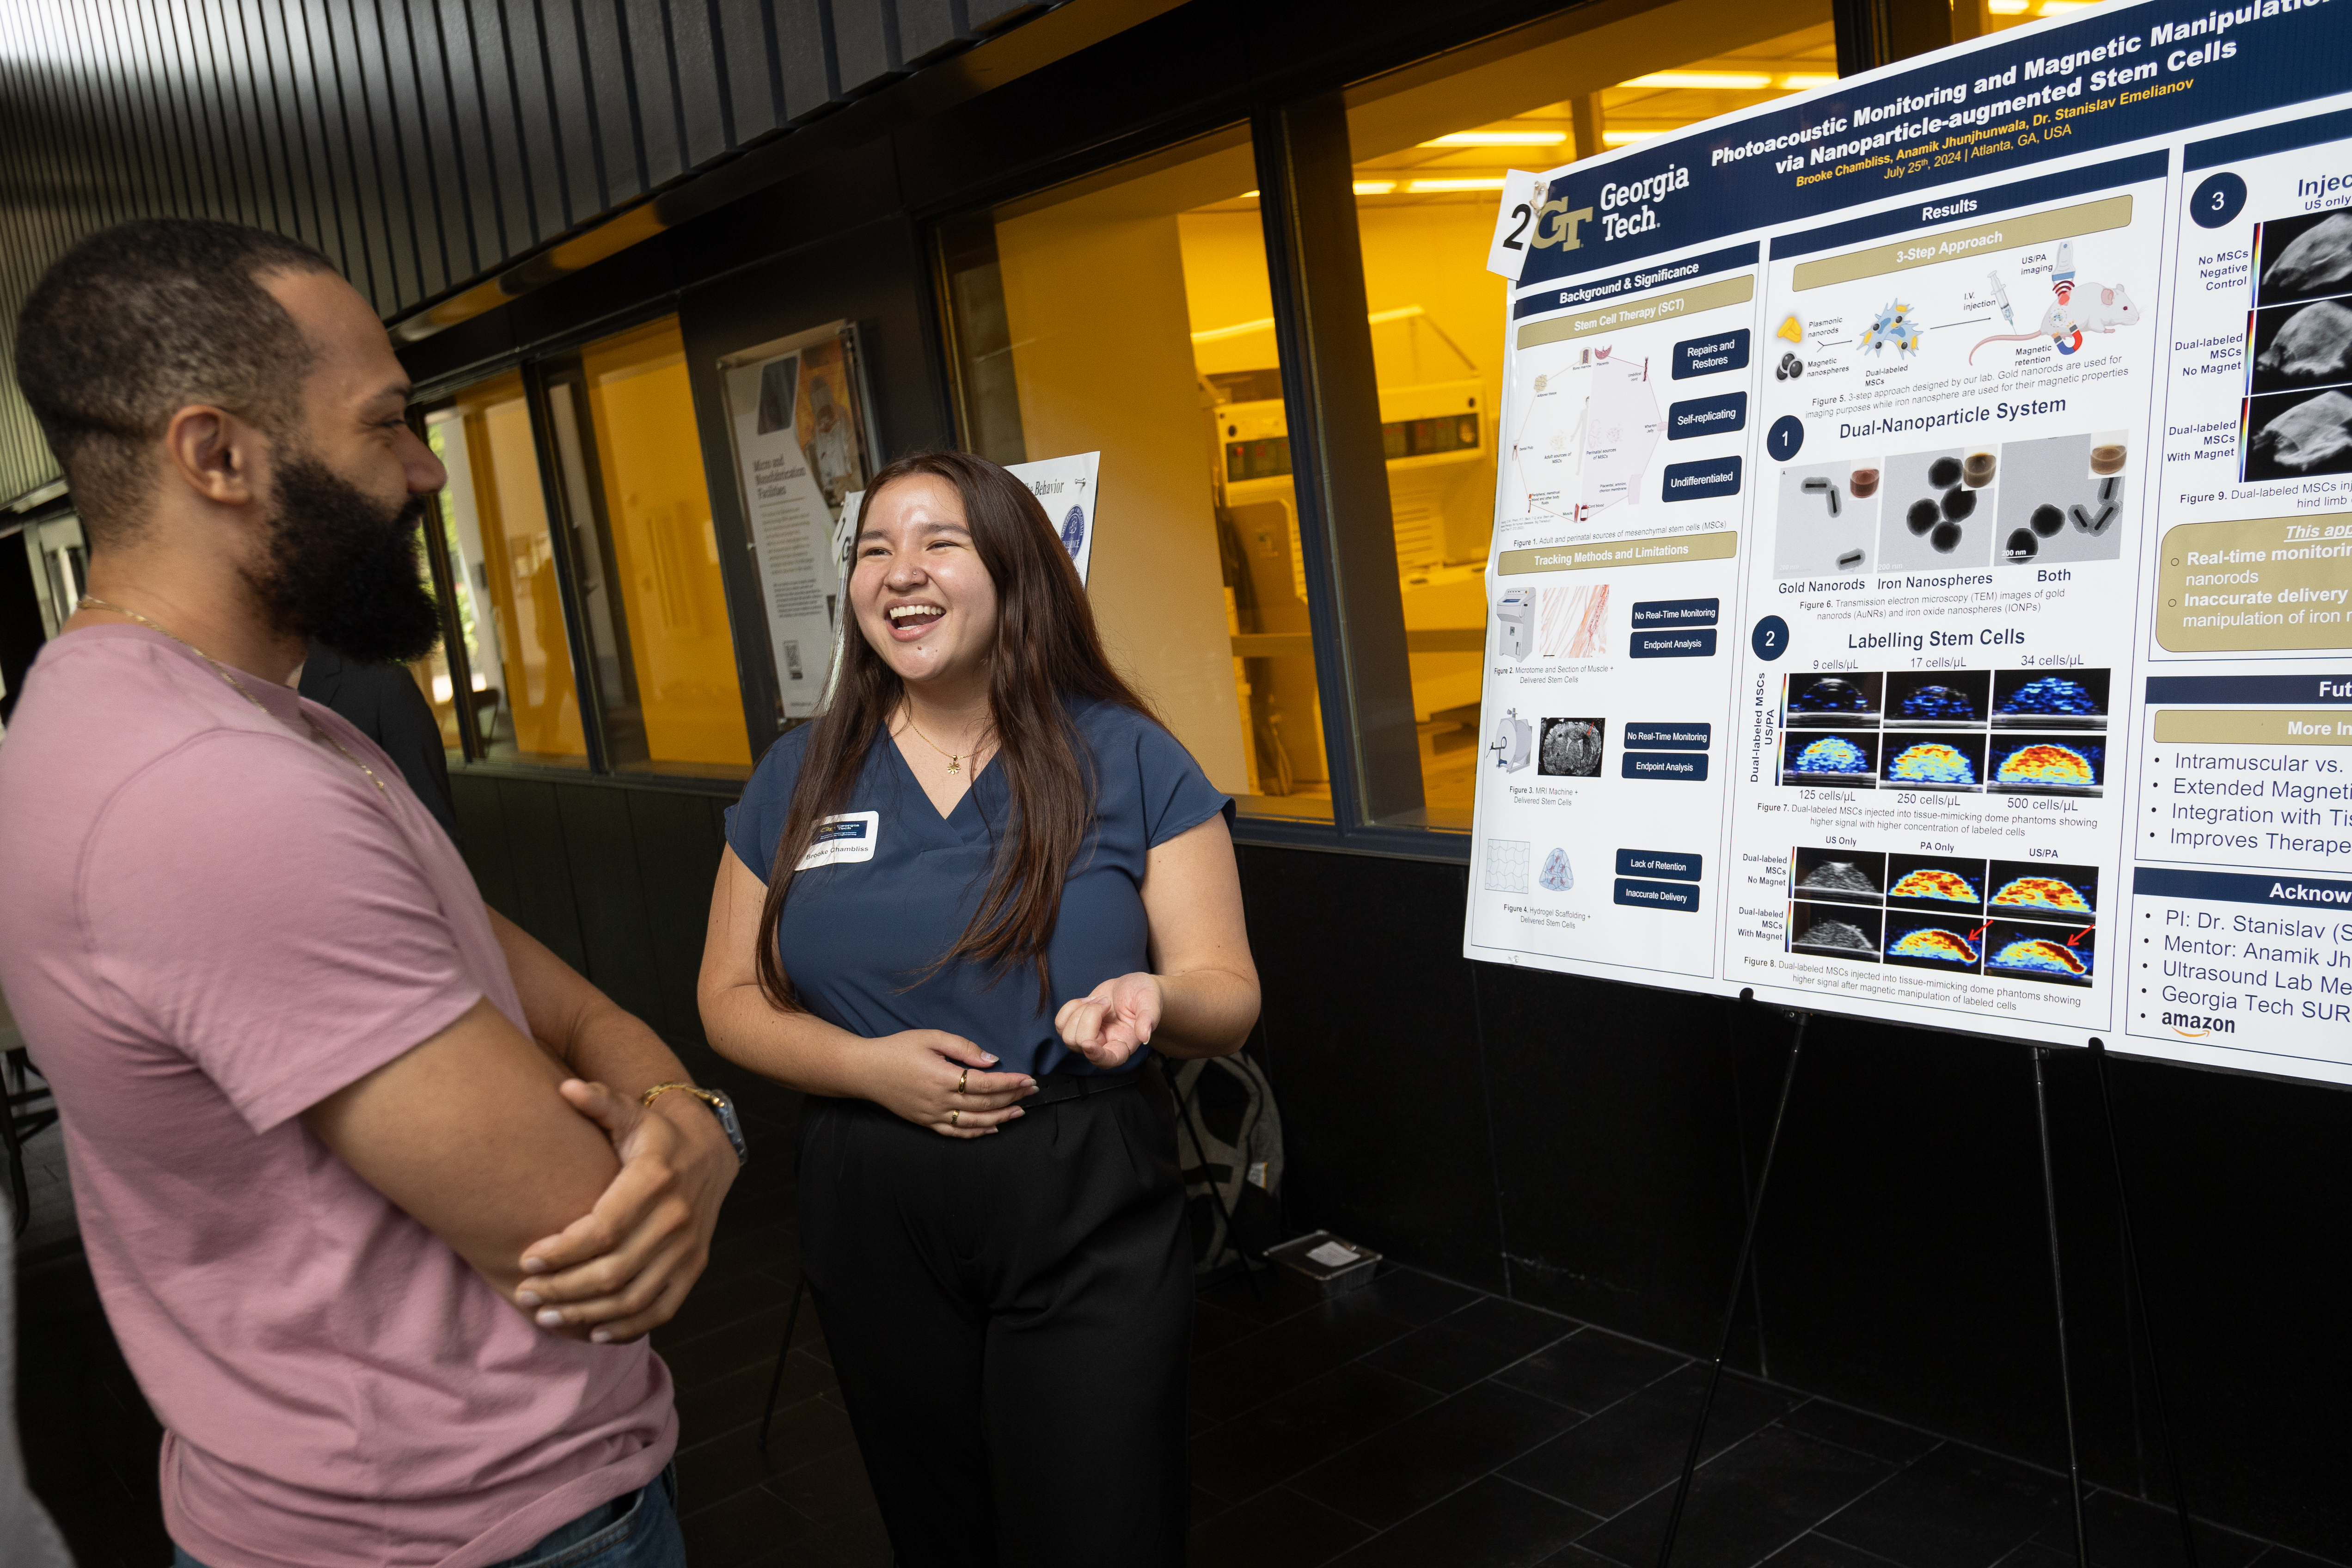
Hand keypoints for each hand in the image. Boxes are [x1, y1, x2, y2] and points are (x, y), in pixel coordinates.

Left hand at [511, 1079, 737, 1341]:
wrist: (710, 1152)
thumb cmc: (655, 1135)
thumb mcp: (630, 1113)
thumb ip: (599, 1102)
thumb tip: (566, 1089)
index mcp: (654, 1181)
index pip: (601, 1231)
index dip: (561, 1252)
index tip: (526, 1260)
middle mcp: (675, 1218)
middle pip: (612, 1272)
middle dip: (563, 1289)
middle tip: (525, 1294)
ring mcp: (688, 1248)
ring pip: (633, 1297)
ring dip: (586, 1314)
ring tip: (547, 1314)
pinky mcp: (694, 1267)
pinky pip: (661, 1309)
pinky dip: (627, 1326)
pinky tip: (593, 1331)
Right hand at [863, 1030, 1034, 1138]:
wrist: (865, 1070)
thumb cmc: (897, 1049)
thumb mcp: (930, 1037)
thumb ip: (963, 1047)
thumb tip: (991, 1060)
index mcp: (942, 1077)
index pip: (986, 1083)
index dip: (1010, 1083)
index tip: (1028, 1080)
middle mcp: (940, 1100)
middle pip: (984, 1103)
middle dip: (1012, 1098)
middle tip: (1031, 1092)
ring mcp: (933, 1115)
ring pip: (974, 1122)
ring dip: (1000, 1118)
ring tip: (1020, 1112)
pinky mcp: (925, 1122)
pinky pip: (956, 1132)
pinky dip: (977, 1133)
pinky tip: (992, 1128)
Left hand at [1055, 973, 1160, 1068]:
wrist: (1132, 986)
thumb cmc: (1144, 996)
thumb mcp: (1151, 1002)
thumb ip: (1149, 1018)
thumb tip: (1145, 1036)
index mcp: (1123, 1045)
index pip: (1107, 1060)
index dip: (1095, 1055)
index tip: (1088, 1043)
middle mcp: (1104, 1045)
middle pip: (1081, 1043)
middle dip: (1090, 1016)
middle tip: (1106, 1002)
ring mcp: (1088, 1037)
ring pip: (1067, 1036)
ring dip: (1079, 1011)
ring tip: (1098, 1000)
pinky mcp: (1076, 1026)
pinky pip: (1060, 1024)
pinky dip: (1069, 1008)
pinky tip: (1086, 1001)